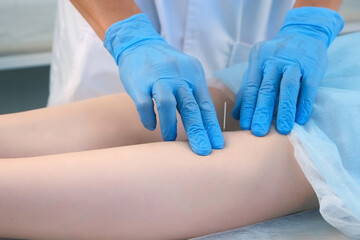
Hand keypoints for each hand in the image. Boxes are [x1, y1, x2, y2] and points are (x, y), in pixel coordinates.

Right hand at [104, 14, 223, 154]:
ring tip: (170, 140)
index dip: (211, 126)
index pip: (205, 105)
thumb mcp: (186, 73)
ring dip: (170, 126)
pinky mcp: (139, 82)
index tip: (217, 145)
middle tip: (203, 151)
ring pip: (168, 104)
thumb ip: (193, 94)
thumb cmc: (165, 65)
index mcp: (194, 75)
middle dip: (198, 132)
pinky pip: (145, 104)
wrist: (138, 43)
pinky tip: (151, 126)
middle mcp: (178, 76)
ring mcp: (158, 78)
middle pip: (191, 107)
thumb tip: (203, 125)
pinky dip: (149, 118)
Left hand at [232, 7, 343, 135]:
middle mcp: (274, 60)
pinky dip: (304, 104)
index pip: (251, 87)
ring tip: (283, 130)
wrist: (304, 31)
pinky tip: (301, 119)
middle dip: (262, 112)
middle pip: (267, 89)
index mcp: (258, 60)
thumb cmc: (277, 56)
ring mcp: (294, 62)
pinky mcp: (313, 66)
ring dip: (285, 110)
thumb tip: (236, 115)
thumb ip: (247, 88)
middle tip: (258, 132)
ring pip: (288, 88)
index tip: (245, 126)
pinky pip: (308, 87)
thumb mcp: (259, 66)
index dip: (248, 107)